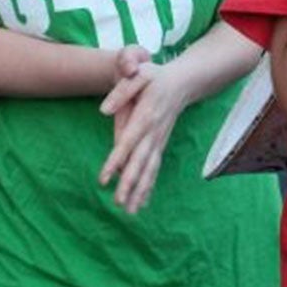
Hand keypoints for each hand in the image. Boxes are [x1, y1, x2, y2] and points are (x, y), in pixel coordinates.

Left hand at [99, 48, 183, 214]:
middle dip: (130, 185)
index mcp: (145, 117)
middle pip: (140, 163)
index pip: (127, 143)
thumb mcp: (139, 75)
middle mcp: (154, 133)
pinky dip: (149, 186)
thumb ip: (121, 91)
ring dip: (140, 191)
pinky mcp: (160, 145)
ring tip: (130, 212)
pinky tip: (142, 202)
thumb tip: (103, 111)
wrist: (183, 82)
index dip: (115, 161)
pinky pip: (154, 168)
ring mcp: (159, 141)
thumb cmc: (156, 77)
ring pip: (149, 170)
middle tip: (119, 204)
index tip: (104, 180)